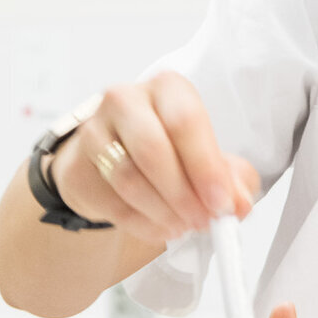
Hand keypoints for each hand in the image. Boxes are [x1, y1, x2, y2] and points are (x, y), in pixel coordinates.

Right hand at [53, 71, 258, 246]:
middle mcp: (127, 100)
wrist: (114, 159)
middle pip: (152, 148)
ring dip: (163, 211)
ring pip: (128, 178)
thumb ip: (231, 178)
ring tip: (183, 226)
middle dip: (182, 193)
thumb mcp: (207, 157)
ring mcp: (95, 130)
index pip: (185, 121)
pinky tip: (161, 228)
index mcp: (167, 88)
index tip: (221, 203)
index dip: (205, 166)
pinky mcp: (79, 165)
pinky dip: (142, 224)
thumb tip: (238, 204)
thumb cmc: (169, 150)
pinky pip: (112, 202)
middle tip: (203, 221)